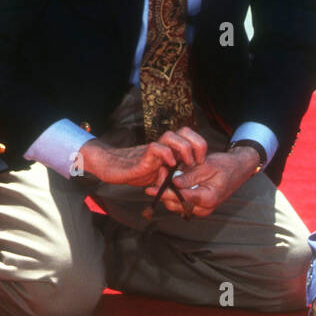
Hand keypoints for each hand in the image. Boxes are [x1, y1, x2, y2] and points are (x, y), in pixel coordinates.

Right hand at [79, 129, 205, 188]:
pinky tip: (169, 165)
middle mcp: (164, 145)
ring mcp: (154, 149)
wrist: (113, 167)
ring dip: (183, 149)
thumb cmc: (137, 171)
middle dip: (196, 144)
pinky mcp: (143, 156)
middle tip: (196, 162)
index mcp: (170, 148)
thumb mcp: (161, 174)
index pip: (190, 135)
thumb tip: (189, 184)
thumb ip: (173, 174)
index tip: (202, 161)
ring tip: (185, 164)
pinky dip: (166, 155)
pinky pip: (156, 147)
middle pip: (185, 130)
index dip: (199, 144)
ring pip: (171, 135)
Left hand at [156, 147, 258, 217]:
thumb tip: (174, 183)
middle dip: (163, 192)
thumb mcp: (208, 166)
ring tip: (162, 176)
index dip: (164, 193)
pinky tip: (169, 182)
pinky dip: (174, 194)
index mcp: (208, 198)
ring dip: (167, 193)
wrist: (239, 169)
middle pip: (176, 204)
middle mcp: (205, 208)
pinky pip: (182, 203)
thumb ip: (190, 176)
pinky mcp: (199, 206)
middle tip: (157, 175)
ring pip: (177, 205)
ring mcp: (202, 209)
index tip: (150, 189)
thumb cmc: (225, 165)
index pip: (181, 198)